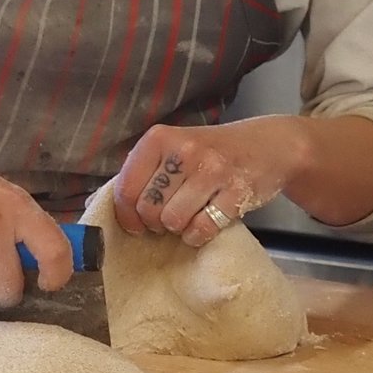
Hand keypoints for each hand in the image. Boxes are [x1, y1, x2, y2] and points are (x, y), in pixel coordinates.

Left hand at [114, 118, 308, 247]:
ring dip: (177, 228)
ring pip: (173, 221)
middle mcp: (184, 151)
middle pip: (148, 209)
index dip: (126, 214)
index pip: (126, 188)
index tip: (135, 224)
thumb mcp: (173, 147)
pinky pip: (201, 229)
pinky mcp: (235, 192)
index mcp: (160, 138)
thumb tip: (103, 206)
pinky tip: (203, 224)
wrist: (268, 145)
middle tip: (166, 217)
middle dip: (154, 222)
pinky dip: (198, 234)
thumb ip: (142, 171)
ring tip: (187, 216)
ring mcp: (212, 171)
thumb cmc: (211, 151)